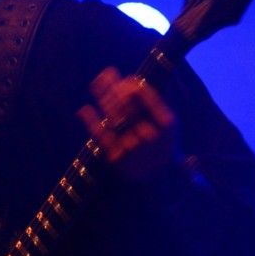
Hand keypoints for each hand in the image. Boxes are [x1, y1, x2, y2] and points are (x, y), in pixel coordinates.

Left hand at [77, 66, 177, 181]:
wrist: (162, 181)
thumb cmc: (164, 145)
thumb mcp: (169, 124)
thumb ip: (154, 103)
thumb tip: (131, 81)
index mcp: (166, 123)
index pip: (144, 95)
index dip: (130, 85)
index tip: (124, 79)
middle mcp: (150, 134)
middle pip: (126, 103)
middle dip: (114, 87)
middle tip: (104, 74)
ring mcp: (133, 146)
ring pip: (113, 116)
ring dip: (103, 97)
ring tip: (96, 83)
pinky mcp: (117, 158)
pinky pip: (102, 136)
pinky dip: (91, 122)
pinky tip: (85, 109)